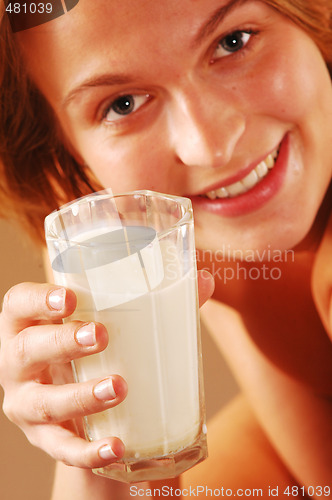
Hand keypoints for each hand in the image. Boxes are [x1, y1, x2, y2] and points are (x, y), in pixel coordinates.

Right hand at [0, 272, 213, 468]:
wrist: (82, 402)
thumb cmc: (96, 348)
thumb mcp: (112, 322)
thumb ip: (157, 301)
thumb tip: (205, 281)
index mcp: (31, 324)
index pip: (18, 303)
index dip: (37, 299)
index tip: (70, 297)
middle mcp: (18, 363)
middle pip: (25, 349)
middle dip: (61, 342)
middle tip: (100, 336)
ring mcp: (27, 404)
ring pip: (43, 402)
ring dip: (80, 396)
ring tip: (119, 388)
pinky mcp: (45, 438)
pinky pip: (62, 449)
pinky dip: (88, 450)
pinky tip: (116, 446)